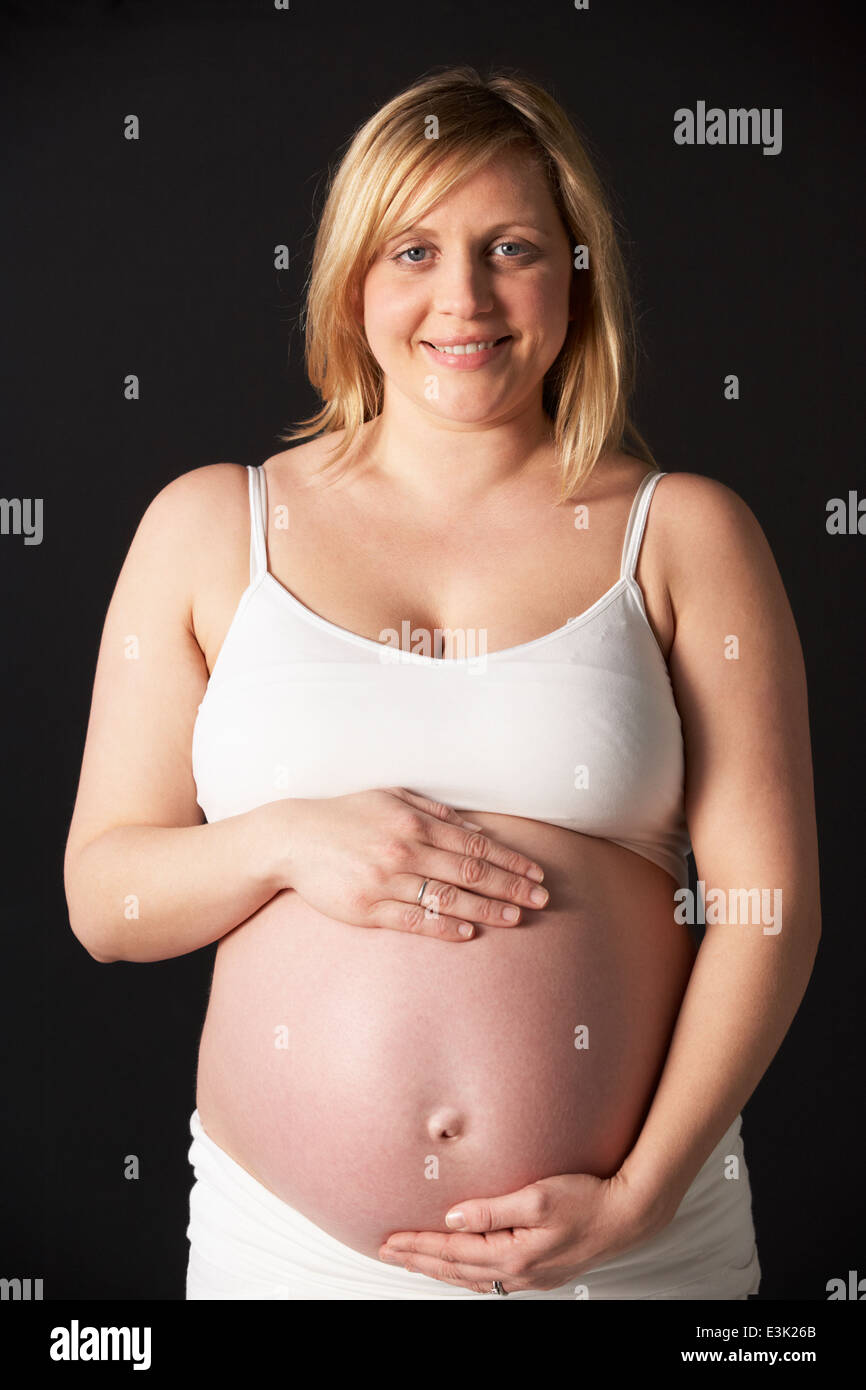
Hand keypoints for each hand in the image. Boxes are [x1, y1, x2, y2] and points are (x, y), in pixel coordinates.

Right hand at [271, 787, 548, 941]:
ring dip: (487, 910)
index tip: (537, 873)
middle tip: (542, 900)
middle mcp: (405, 851)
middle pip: (470, 874)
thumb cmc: (346, 816)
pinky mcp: (367, 908)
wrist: (292, 839)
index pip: (475, 847)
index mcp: (414, 822)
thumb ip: (436, 813)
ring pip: (447, 899)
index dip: (511, 861)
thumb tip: (478, 831)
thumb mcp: (392, 798)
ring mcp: (386, 881)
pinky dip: (443, 927)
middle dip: (511, 887)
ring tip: (516, 918)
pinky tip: (468, 932)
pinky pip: (413, 920)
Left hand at [378, 1167, 674, 1293]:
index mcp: (514, 1255)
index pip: (452, 1252)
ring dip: (440, 1269)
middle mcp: (519, 1273)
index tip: (390, 1240)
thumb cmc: (589, 1200)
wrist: (629, 1215)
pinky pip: (493, 1279)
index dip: (418, 1245)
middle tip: (389, 1252)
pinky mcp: (541, 1270)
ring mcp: (531, 1276)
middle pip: (456, 1270)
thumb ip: (492, 1209)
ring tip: (416, 1260)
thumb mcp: (538, 1197)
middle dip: (420, 1260)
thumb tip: (453, 1217)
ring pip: (473, 1278)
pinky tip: (463, 1268)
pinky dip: (468, 1274)